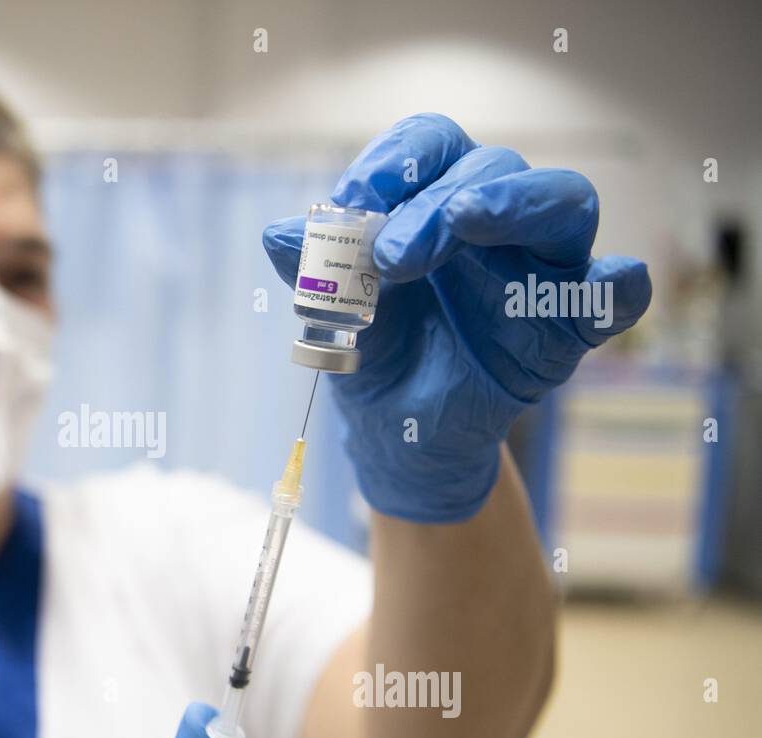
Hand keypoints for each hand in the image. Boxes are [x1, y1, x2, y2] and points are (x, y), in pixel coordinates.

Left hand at [263, 113, 651, 521]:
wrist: (394, 434)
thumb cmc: (372, 352)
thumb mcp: (330, 313)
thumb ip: (312, 271)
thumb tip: (278, 235)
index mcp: (434, 201)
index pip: (432, 145)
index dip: (397, 161)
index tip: (357, 200)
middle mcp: (495, 221)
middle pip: (492, 168)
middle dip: (435, 202)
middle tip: (390, 256)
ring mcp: (540, 268)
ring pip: (564, 202)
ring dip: (514, 204)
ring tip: (464, 223)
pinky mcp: (570, 325)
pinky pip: (613, 296)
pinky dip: (619, 285)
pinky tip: (612, 280)